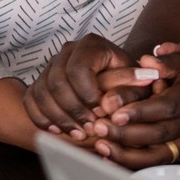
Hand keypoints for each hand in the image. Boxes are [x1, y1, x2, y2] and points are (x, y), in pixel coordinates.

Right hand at [22, 34, 159, 136]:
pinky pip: (31, 101)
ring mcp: (50, 66)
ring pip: (42, 92)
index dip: (88, 95)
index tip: (102, 114)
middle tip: (89, 129)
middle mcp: (67, 51)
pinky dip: (42, 118)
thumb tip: (148, 78)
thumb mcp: (137, 83)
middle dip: (73, 110)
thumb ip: (138, 83)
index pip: (79, 70)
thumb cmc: (126, 86)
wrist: (107, 91)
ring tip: (77, 134)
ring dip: (59, 117)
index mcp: (91, 45)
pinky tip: (58, 131)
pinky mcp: (39, 82)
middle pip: (57, 81)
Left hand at [70, 51, 179, 167]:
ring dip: (128, 154)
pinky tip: (114, 158)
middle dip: (126, 134)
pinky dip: (136, 163)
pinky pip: (161, 162)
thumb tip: (148, 61)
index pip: (167, 107)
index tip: (116, 112)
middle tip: (99, 128)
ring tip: (101, 146)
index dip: (141, 112)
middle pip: (160, 134)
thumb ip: (167, 61)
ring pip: (160, 154)